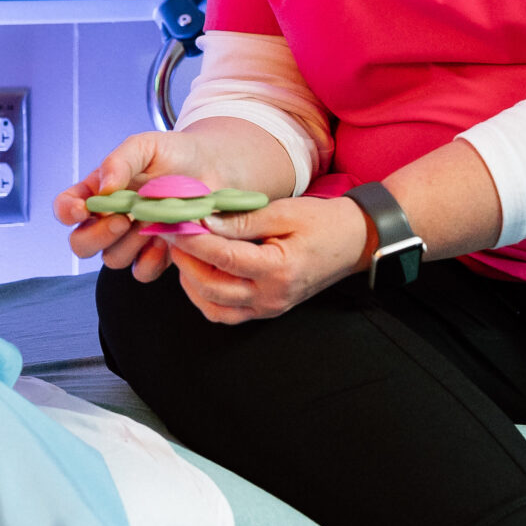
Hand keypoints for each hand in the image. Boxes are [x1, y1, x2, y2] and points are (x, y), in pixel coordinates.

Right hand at [53, 130, 217, 280]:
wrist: (214, 168)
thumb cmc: (176, 153)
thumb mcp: (146, 145)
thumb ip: (120, 161)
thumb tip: (104, 187)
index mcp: (98, 192)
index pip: (65, 208)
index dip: (66, 212)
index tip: (81, 209)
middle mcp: (108, 220)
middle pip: (81, 244)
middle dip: (99, 235)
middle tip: (125, 219)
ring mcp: (131, 241)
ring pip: (112, 259)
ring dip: (130, 244)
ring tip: (155, 222)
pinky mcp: (155, 256)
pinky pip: (141, 272)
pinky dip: (152, 260)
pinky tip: (166, 240)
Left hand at [160, 195, 372, 323]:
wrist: (355, 242)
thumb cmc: (324, 223)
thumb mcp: (285, 212)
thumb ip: (242, 219)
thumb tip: (204, 220)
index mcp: (278, 270)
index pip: (222, 258)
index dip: (192, 241)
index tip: (172, 224)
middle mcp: (271, 296)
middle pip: (211, 287)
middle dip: (184, 260)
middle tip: (170, 234)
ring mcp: (268, 308)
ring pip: (212, 306)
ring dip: (190, 281)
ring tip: (183, 252)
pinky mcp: (266, 310)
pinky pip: (225, 313)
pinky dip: (205, 296)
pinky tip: (199, 273)